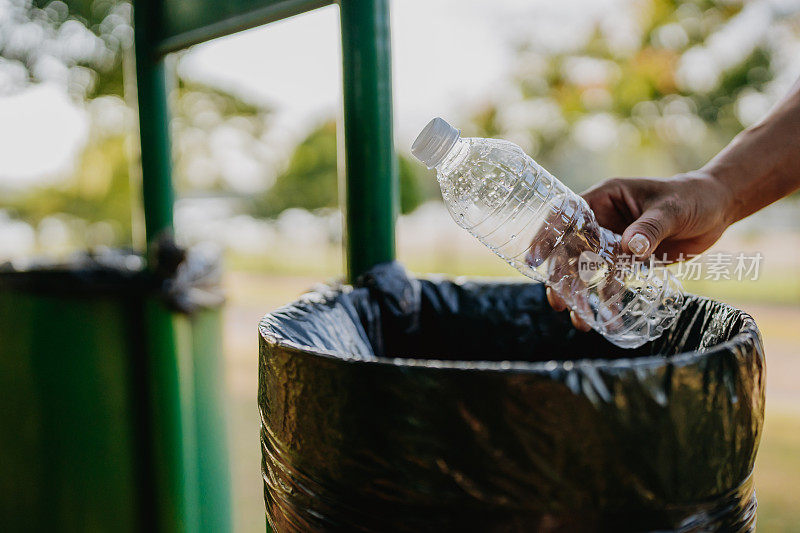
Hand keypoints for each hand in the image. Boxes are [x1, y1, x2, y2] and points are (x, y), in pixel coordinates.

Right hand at [548, 171, 734, 329]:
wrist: (716, 208)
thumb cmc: (693, 197)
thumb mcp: (672, 209)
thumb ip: (650, 227)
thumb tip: (630, 248)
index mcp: (603, 198)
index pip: (565, 214)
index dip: (545, 235)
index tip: (534, 260)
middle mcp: (602, 220)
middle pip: (570, 249)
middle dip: (562, 277)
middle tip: (559, 303)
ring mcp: (612, 241)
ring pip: (586, 269)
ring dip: (581, 294)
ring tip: (580, 322)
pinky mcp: (626, 260)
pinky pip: (610, 281)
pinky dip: (608, 299)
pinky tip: (608, 320)